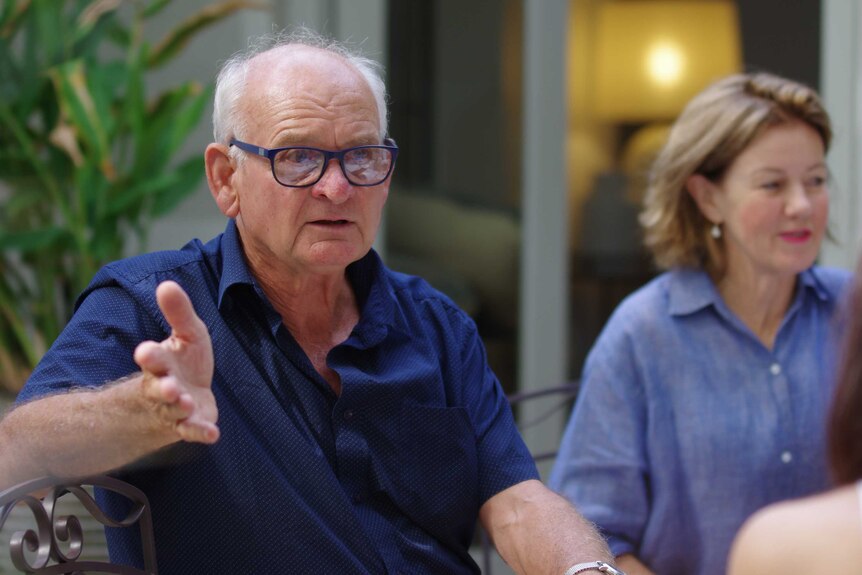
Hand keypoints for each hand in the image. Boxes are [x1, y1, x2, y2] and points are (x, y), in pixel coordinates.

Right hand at [133, 281, 219, 443]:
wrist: (186, 393)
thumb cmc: (184, 359)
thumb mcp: (186, 333)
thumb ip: (178, 312)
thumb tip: (166, 283)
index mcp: (160, 362)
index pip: (152, 359)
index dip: (149, 355)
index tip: (144, 350)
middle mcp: (163, 387)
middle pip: (158, 388)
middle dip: (163, 387)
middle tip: (170, 386)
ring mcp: (175, 408)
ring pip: (175, 410)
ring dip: (180, 407)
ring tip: (186, 402)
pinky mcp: (190, 424)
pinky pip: (193, 431)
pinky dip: (200, 433)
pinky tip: (213, 434)